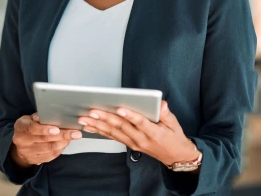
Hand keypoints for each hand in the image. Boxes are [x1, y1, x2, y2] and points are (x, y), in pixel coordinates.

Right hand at [11, 113, 81, 167]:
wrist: (20, 145)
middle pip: (44, 139)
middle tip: (75, 133)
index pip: (31, 128)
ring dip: (63, 142)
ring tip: (73, 136)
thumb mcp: (29, 118)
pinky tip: (65, 142)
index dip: (44, 129)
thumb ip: (38, 117)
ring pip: (49, 148)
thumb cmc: (27, 127)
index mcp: (20, 127)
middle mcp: (22, 141)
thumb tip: (50, 115)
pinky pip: (51, 155)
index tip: (57, 129)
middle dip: (62, 135)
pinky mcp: (35, 160)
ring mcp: (28, 152)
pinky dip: (61, 148)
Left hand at [77, 101, 199, 165]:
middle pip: (121, 127)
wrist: (176, 157)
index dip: (130, 115)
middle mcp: (140, 139)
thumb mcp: (174, 124)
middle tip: (92, 111)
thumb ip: (166, 113)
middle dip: (105, 118)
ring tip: (84, 118)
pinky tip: (89, 126)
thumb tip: (161, 103)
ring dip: (97, 125)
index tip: (119, 108)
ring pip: (113, 133)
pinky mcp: (129, 144)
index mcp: (153, 133)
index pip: (140, 123)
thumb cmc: (174, 137)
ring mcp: (133, 143)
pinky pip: (112, 137)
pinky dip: (100, 131)